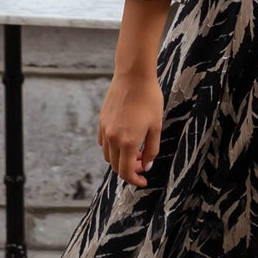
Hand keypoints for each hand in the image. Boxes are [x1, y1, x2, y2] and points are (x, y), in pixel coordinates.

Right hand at [97, 72, 163, 186]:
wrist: (133, 76)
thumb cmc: (149, 99)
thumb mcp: (156, 126)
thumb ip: (151, 150)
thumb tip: (145, 166)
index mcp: (128, 142)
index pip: (126, 172)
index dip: (135, 180)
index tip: (143, 181)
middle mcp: (112, 138)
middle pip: (116, 166)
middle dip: (129, 169)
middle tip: (142, 163)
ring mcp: (105, 129)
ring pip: (107, 155)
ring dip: (119, 159)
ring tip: (134, 150)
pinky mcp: (101, 120)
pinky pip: (103, 142)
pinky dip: (111, 147)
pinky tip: (123, 139)